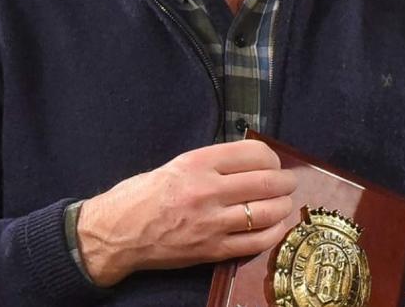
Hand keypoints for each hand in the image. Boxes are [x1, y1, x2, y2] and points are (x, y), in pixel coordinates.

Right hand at [76, 140, 295, 286]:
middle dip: (286, 181)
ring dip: (284, 206)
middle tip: (289, 182)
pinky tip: (276, 226)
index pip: (253, 153)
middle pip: (266, 183)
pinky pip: (255, 242)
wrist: (115, 233)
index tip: (274, 162)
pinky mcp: (211, 250)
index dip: (272, 157)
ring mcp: (210, 223)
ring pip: (266, 212)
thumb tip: (251, 161)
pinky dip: (273, 233)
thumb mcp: (177, 164)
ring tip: (284, 203)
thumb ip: (213, 162)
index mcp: (197, 163)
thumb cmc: (143, 195)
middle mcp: (207, 191)